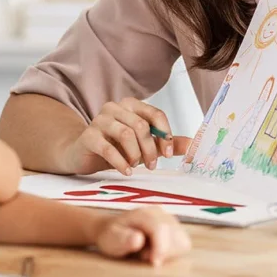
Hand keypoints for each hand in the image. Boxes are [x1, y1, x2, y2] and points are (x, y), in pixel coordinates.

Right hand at [64, 97, 192, 174]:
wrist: (83, 155)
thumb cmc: (116, 148)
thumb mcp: (144, 146)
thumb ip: (166, 143)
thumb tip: (192, 145)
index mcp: (131, 105)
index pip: (155, 114)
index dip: (165, 134)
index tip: (169, 153)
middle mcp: (114, 108)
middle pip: (141, 126)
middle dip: (150, 149)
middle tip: (152, 165)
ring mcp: (99, 120)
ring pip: (126, 134)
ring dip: (135, 155)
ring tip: (135, 165)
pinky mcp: (88, 136)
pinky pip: (108, 148)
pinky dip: (120, 162)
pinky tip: (126, 171)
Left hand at [93, 206, 191, 266]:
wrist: (112, 230)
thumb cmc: (111, 235)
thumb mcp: (111, 238)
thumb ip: (123, 239)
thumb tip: (138, 238)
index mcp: (144, 212)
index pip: (161, 228)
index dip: (160, 248)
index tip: (154, 263)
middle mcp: (160, 213)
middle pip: (176, 235)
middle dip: (163, 251)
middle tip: (144, 255)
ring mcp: (170, 219)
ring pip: (183, 241)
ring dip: (169, 252)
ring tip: (150, 252)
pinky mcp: (175, 229)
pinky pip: (183, 244)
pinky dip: (173, 252)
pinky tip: (157, 251)